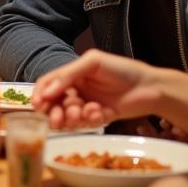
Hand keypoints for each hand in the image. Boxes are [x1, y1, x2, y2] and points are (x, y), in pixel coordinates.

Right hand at [31, 50, 164, 129]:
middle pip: (54, 104)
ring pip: (69, 116)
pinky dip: (91, 119)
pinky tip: (101, 113)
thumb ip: (68, 74)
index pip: (48, 84)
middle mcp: (77, 90)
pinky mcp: (99, 118)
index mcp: (72, 74)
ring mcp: (87, 105)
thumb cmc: (122, 69)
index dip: (39, 94)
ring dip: (73, 117)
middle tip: (57, 120)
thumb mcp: (92, 62)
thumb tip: (46, 92)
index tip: (37, 106)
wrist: (151, 87)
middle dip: (54, 113)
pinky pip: (87, 123)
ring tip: (84, 114)